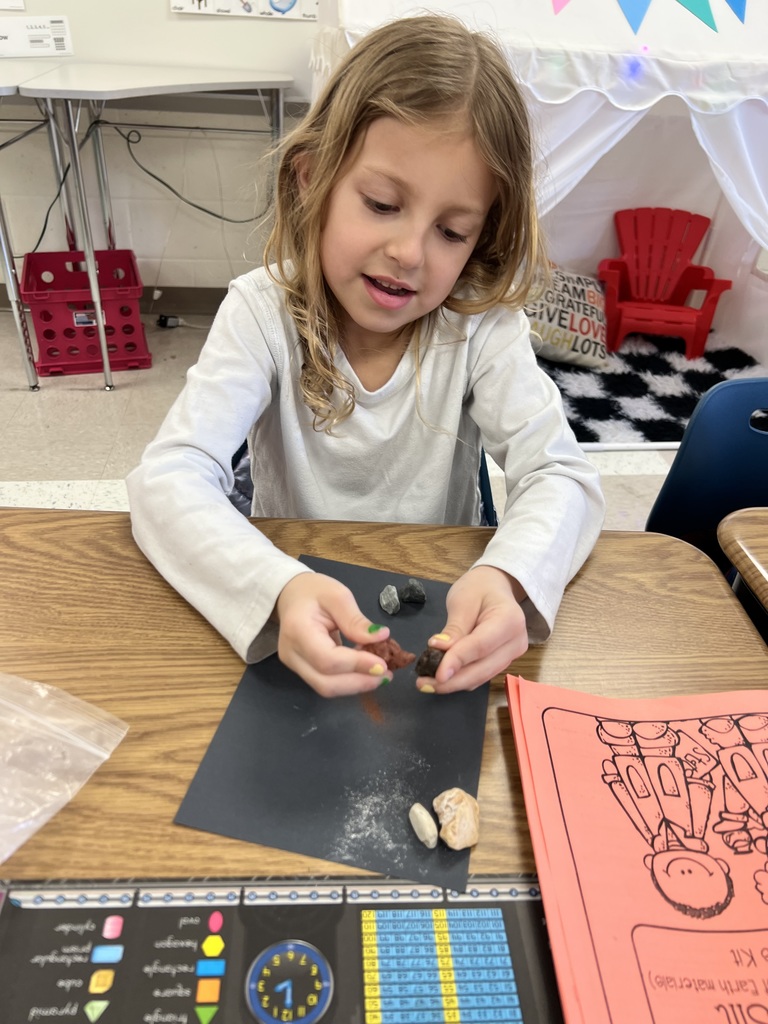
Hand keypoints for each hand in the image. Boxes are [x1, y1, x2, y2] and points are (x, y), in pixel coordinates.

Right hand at [275, 573, 391, 696]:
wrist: (291, 596)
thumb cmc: (313, 592)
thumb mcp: (338, 596)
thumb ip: (356, 620)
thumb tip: (381, 638)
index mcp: (298, 631)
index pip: (327, 659)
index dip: (357, 665)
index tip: (383, 664)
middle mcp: (292, 654)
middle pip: (326, 683)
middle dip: (359, 682)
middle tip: (386, 674)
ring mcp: (294, 666)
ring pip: (326, 688)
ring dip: (356, 684)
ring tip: (379, 672)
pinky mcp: (302, 671)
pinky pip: (326, 683)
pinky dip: (349, 680)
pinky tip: (364, 670)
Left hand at [418, 566, 527, 692]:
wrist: (495, 586)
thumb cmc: (478, 588)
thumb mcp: (462, 601)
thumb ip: (454, 628)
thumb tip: (439, 650)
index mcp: (510, 620)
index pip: (480, 646)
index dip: (457, 661)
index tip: (436, 675)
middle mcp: (516, 642)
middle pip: (482, 668)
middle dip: (452, 680)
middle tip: (422, 683)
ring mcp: (512, 655)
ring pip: (481, 677)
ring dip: (454, 683)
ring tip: (426, 682)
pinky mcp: (503, 662)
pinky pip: (480, 675)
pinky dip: (460, 679)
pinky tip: (440, 677)